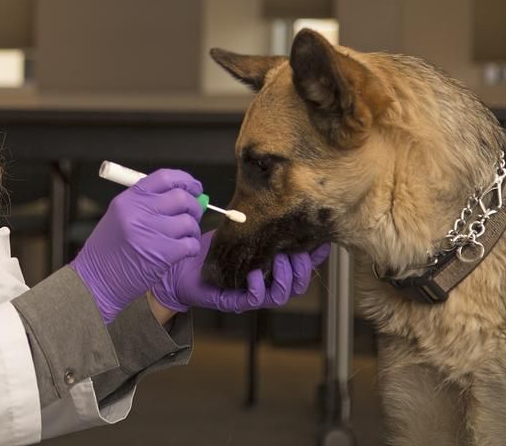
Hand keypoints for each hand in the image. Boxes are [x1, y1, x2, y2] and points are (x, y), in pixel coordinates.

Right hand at [71, 169, 202, 322]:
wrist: (97, 280)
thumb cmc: (109, 250)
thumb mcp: (120, 216)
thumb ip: (148, 203)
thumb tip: (184, 195)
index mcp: (129, 199)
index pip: (165, 177)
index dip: (186, 180)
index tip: (195, 188)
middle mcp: (139, 212)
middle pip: (181, 197)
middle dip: (194, 205)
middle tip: (193, 214)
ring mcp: (151, 232)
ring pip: (188, 222)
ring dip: (192, 229)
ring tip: (185, 236)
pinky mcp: (162, 254)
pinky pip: (190, 244)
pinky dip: (191, 248)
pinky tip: (183, 251)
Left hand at [152, 232, 330, 313]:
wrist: (182, 263)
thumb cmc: (213, 247)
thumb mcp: (242, 229)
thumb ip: (263, 223)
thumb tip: (282, 204)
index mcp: (272, 266)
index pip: (302, 264)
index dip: (316, 256)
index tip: (323, 242)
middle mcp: (267, 282)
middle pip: (299, 283)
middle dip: (303, 266)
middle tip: (295, 250)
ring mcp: (253, 294)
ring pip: (282, 294)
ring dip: (285, 276)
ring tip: (279, 259)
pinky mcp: (235, 301)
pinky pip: (256, 300)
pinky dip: (259, 287)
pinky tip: (255, 274)